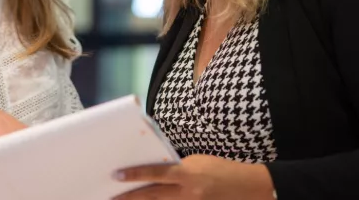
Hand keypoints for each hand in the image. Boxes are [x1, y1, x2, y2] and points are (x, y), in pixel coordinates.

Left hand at [113, 154, 275, 199]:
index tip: (116, 176)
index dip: (134, 175)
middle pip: (151, 196)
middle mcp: (187, 193)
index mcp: (187, 174)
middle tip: (110, 196)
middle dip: (129, 197)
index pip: (155, 173)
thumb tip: (155, 172)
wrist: (248, 188)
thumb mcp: (197, 162)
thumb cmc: (220, 170)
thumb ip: (176, 168)